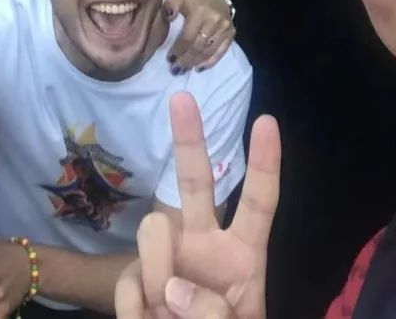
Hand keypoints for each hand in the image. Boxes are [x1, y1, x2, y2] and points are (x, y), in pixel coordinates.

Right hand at [114, 93, 279, 318]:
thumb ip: (214, 312)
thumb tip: (169, 287)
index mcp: (243, 256)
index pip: (258, 204)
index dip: (264, 165)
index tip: (266, 121)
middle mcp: (202, 246)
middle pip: (197, 184)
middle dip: (190, 139)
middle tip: (183, 97)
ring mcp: (164, 259)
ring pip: (154, 230)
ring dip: (159, 272)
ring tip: (166, 315)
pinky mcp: (130, 279)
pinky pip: (129, 284)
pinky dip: (137, 314)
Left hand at [163, 0, 234, 71]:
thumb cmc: (193, 2)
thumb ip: (169, 6)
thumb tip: (168, 18)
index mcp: (199, 12)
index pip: (188, 36)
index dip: (178, 50)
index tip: (170, 59)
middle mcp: (214, 20)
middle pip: (198, 46)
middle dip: (185, 60)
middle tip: (176, 69)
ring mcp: (224, 28)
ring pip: (208, 51)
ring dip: (195, 63)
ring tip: (184, 70)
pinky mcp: (231, 34)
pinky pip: (221, 52)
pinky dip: (209, 63)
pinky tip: (199, 68)